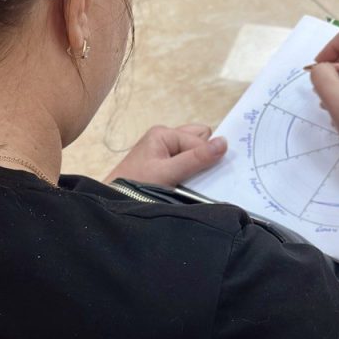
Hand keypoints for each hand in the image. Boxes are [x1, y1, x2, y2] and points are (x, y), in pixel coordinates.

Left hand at [105, 124, 227, 186]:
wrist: (113, 204)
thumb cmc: (137, 185)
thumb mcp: (168, 172)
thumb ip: (196, 158)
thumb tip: (224, 142)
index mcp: (164, 133)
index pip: (200, 137)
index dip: (206, 155)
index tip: (208, 174)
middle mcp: (164, 138)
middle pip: (198, 139)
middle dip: (202, 156)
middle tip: (196, 175)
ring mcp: (163, 151)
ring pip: (193, 151)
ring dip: (196, 165)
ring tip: (189, 181)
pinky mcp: (162, 164)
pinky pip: (185, 161)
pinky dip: (189, 171)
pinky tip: (184, 184)